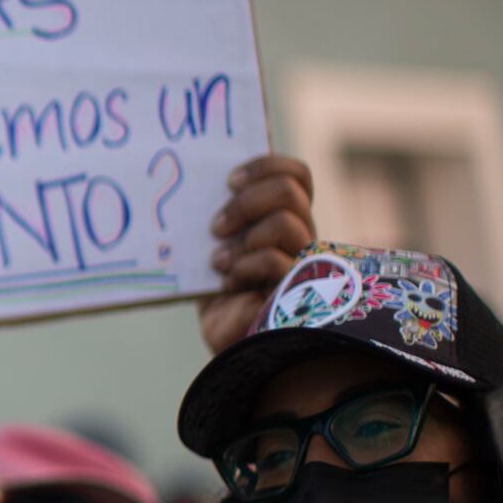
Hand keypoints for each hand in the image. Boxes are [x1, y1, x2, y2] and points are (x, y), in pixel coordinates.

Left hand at [198, 154, 315, 353]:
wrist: (226, 337)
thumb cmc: (219, 290)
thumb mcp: (216, 245)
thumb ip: (220, 213)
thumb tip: (198, 173)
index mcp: (284, 217)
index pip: (295, 175)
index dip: (266, 166)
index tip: (228, 181)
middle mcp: (301, 235)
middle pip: (290, 190)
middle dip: (247, 202)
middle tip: (216, 226)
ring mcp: (304, 260)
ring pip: (286, 222)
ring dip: (245, 238)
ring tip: (220, 260)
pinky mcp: (299, 289)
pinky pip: (276, 260)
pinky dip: (245, 266)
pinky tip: (228, 282)